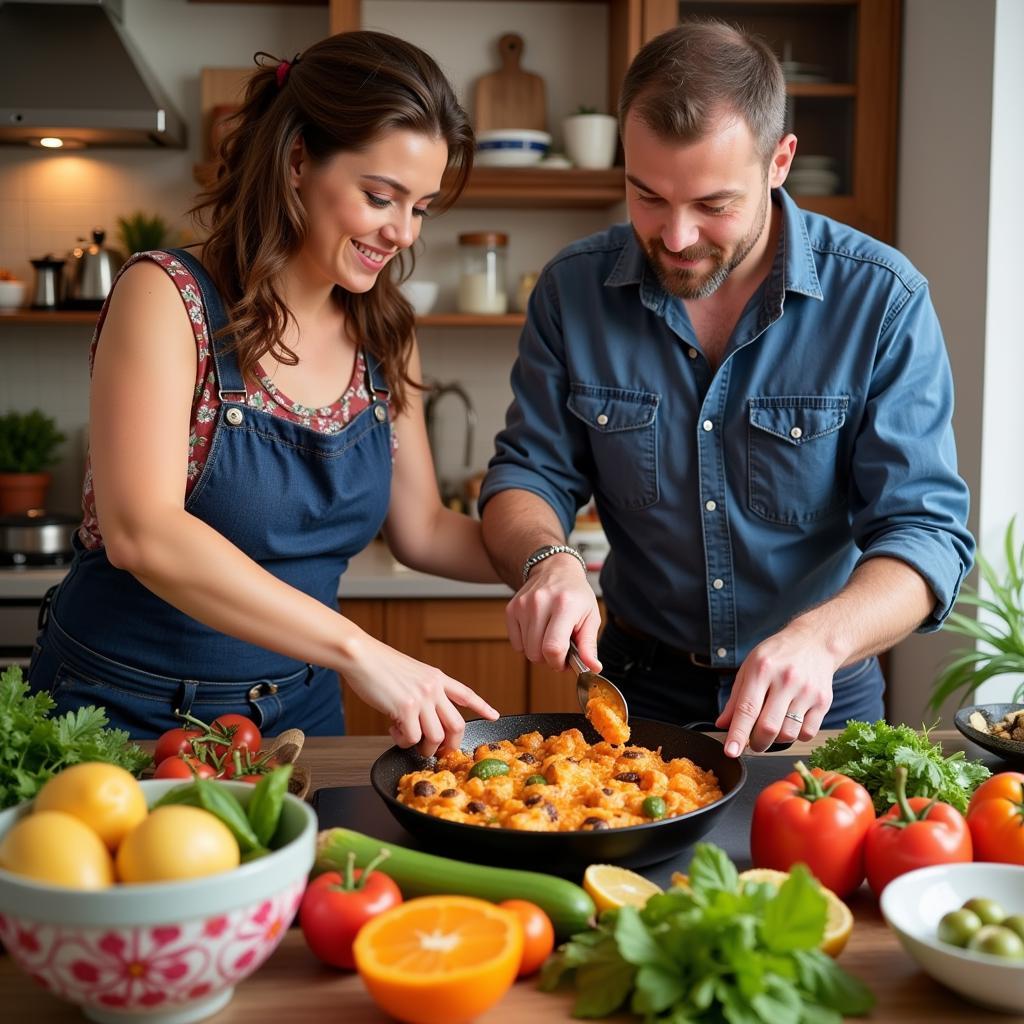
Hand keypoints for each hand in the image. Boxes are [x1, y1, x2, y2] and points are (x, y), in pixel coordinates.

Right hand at [342, 634, 498, 756]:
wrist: (361, 655)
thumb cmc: (379, 665)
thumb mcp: (411, 672)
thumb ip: (422, 692)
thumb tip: (420, 718)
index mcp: (436, 677)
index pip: (466, 693)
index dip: (482, 707)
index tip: (494, 715)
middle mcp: (434, 687)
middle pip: (457, 725)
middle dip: (450, 745)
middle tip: (437, 750)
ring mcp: (422, 698)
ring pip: (436, 737)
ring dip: (422, 746)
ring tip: (406, 738)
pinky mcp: (405, 708)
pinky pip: (412, 737)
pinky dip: (403, 741)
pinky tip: (393, 730)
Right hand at [505, 554, 601, 671]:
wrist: (555, 570)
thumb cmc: (576, 596)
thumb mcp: (591, 617)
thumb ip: (590, 645)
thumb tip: (593, 668)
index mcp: (564, 605)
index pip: (553, 648)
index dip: (559, 663)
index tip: (566, 661)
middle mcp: (540, 603)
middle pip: (537, 652)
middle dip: (550, 659)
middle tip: (561, 649)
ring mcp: (523, 605)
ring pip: (526, 650)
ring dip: (539, 652)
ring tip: (550, 638)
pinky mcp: (511, 609)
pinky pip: (516, 644)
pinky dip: (527, 644)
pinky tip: (538, 632)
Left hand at [714, 624, 841, 756]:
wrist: (815, 642)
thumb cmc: (777, 655)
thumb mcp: (749, 668)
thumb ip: (736, 699)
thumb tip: (723, 725)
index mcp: (762, 669)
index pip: (747, 709)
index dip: (738, 734)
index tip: (731, 752)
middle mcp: (786, 680)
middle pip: (768, 726)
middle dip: (756, 743)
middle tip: (752, 742)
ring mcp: (807, 691)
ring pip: (788, 734)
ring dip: (775, 740)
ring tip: (772, 728)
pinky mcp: (823, 701)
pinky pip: (807, 733)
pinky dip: (795, 736)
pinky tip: (790, 722)